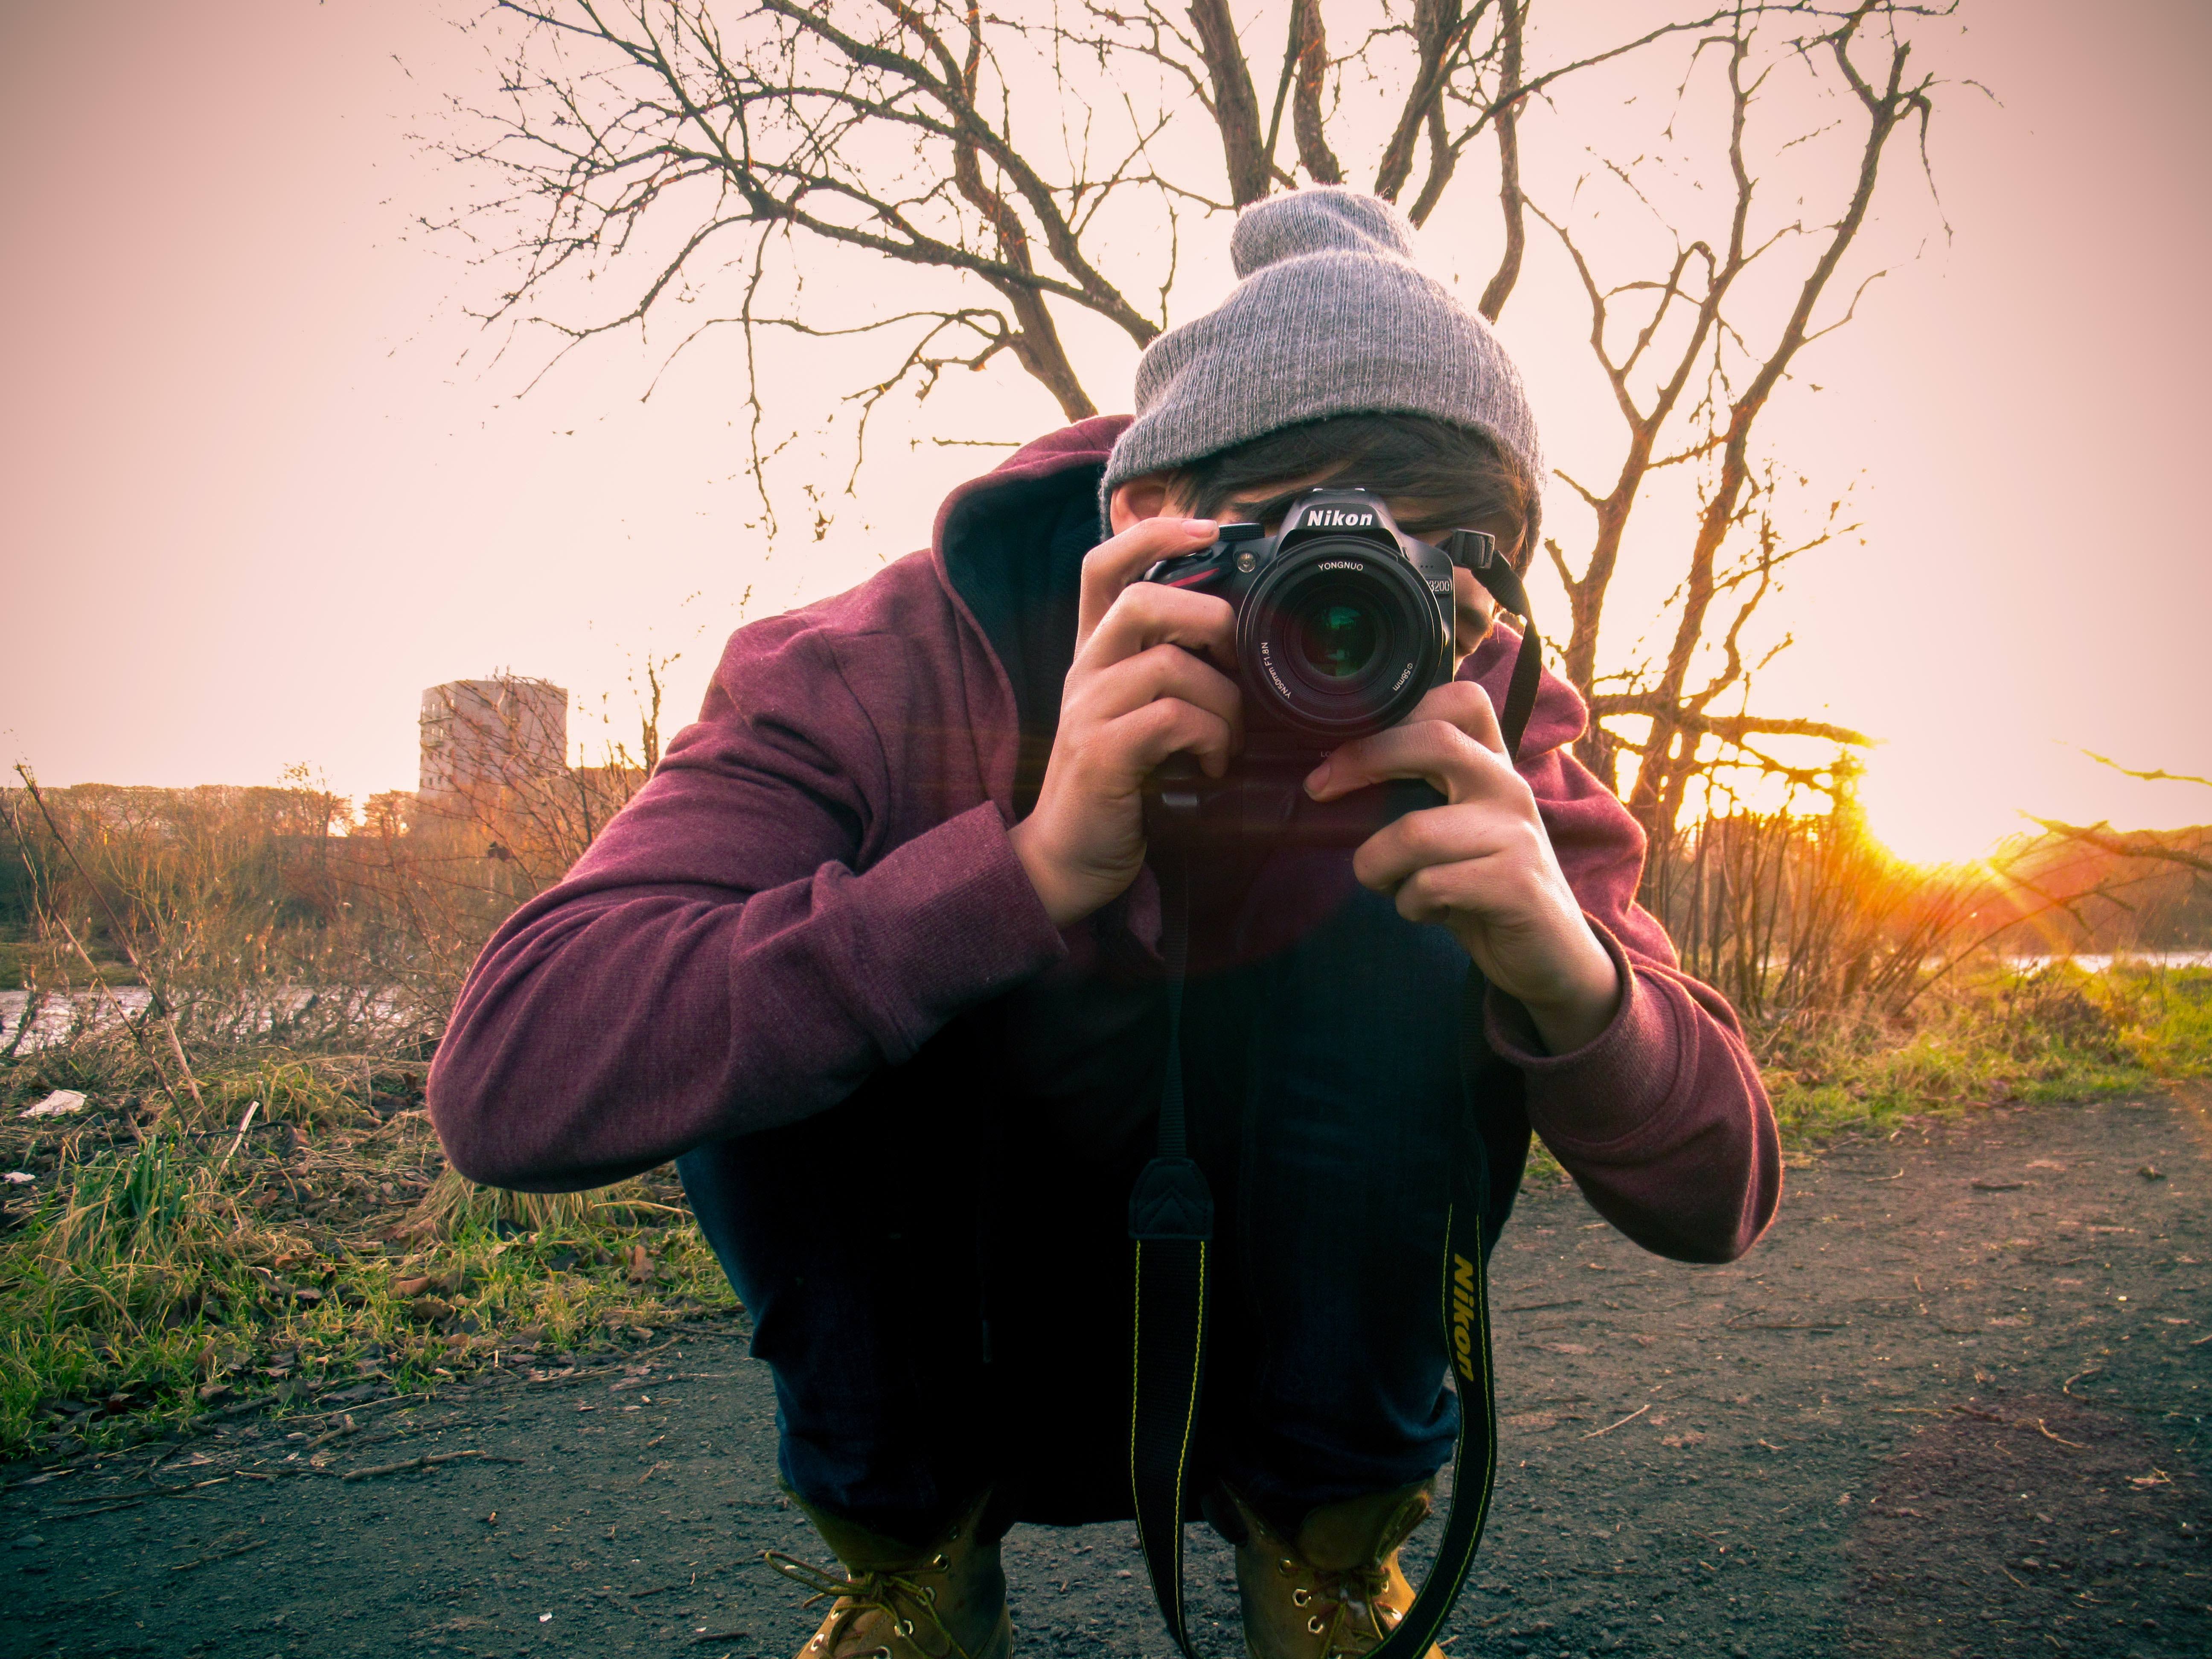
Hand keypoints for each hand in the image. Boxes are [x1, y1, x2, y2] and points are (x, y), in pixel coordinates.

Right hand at [1008, 515, 1239, 926]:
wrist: (1068, 859)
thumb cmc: (1121, 786)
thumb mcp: (1145, 716)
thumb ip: (1175, 672)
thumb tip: (1243, 640)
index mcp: (1095, 654)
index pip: (1104, 564)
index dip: (1154, 534)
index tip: (1210, 530)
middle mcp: (1084, 671)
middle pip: (1141, 601)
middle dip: (1210, 619)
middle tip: (1240, 662)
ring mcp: (1086, 711)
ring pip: (1170, 665)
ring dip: (1224, 703)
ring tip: (1230, 741)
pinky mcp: (1101, 754)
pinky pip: (1171, 719)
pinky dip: (1209, 739)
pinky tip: (1211, 767)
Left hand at [1304, 681, 1621, 1052]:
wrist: (1553, 954)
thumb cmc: (1484, 887)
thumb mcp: (1454, 829)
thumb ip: (1414, 796)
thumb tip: (1327, 779)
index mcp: (1493, 764)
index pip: (1458, 699)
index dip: (1394, 713)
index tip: (1341, 752)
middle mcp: (1509, 786)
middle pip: (1433, 741)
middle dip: (1362, 762)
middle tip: (1319, 789)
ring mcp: (1518, 833)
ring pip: (1413, 831)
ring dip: (1377, 865)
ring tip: (1392, 884)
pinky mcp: (1517, 883)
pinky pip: (1430, 884)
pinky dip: (1411, 904)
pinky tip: (1431, 911)